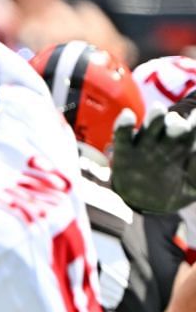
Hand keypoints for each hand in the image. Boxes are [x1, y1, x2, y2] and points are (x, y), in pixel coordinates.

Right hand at [113, 94, 195, 214]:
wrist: (146, 201)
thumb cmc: (175, 192)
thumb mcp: (191, 188)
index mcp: (184, 146)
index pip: (191, 132)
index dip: (194, 124)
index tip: (195, 119)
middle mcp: (165, 141)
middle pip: (172, 126)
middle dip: (175, 122)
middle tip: (178, 123)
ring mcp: (144, 144)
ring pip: (150, 127)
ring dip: (155, 118)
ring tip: (158, 110)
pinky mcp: (124, 152)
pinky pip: (123, 136)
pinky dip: (124, 126)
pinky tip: (127, 115)